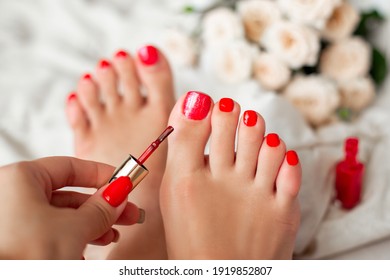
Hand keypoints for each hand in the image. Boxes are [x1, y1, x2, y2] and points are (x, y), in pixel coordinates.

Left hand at [0, 156, 141, 258]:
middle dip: (101, 207)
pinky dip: (69, 239)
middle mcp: (10, 195)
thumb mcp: (75, 228)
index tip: (123, 183)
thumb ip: (101, 208)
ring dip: (89, 226)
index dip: (102, 175)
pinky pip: (46, 232)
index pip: (70, 166)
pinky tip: (86, 251)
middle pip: (68, 194)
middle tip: (127, 214)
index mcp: (20, 178)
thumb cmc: (23, 256)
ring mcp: (9, 219)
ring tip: (111, 237)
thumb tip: (119, 194)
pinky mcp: (11, 242)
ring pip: (59, 216)